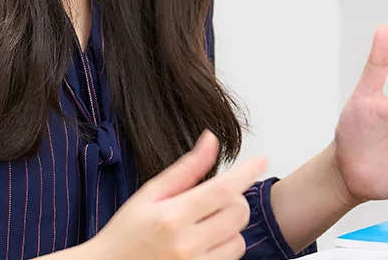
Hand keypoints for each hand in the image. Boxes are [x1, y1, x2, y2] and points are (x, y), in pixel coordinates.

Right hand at [85, 132, 266, 259]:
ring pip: (239, 240)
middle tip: (214, 198)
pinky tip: (205, 243)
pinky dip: (224, 247)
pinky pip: (230, 259)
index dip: (246, 173)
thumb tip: (210, 140)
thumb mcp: (149, 194)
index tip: (261, 160)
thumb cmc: (126, 233)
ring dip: (230, 228)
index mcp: (171, 216)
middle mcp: (186, 244)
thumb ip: (184, 169)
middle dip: (233, 200)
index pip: (222, 189)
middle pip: (238, 214)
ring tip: (206, 225)